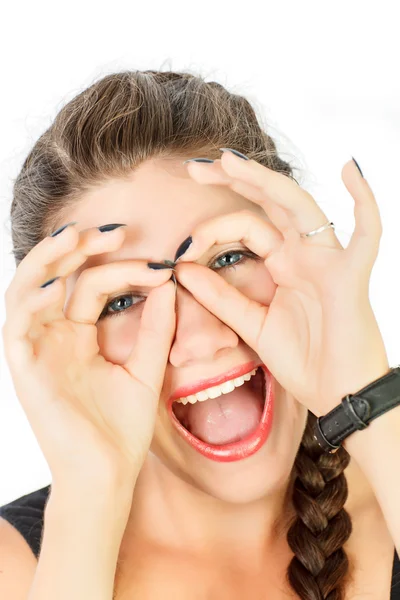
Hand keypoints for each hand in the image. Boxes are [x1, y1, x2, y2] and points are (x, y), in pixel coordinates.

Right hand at [2, 224, 175, 487]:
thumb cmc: (122, 428)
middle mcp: (55, 337)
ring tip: (75, 237)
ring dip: (47, 262)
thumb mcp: (146, 369)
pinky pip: (17, 328)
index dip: (122, 269)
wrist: (108, 475)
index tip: (160, 266)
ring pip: (27, 291)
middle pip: (55, 278)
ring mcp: (37, 351)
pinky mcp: (24, 370)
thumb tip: (170, 283)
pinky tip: (56, 287)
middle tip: (113, 231)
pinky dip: (31, 303)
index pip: (92, 286)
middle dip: (78, 248)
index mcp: (80, 336)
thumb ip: (156, 329)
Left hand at [175, 151, 388, 415]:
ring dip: (267, 182)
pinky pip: (367, 234)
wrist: (337, 396)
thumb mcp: (252, 325)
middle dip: (234, 181)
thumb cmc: (303, 361)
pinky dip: (365, 202)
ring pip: (300, 208)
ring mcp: (328, 261)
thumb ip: (220, 298)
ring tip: (230, 161)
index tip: (180, 248)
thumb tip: (182, 269)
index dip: (212, 230)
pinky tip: (351, 168)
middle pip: (269, 205)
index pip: (247, 228)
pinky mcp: (352, 276)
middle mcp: (304, 255)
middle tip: (195, 168)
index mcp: (283, 265)